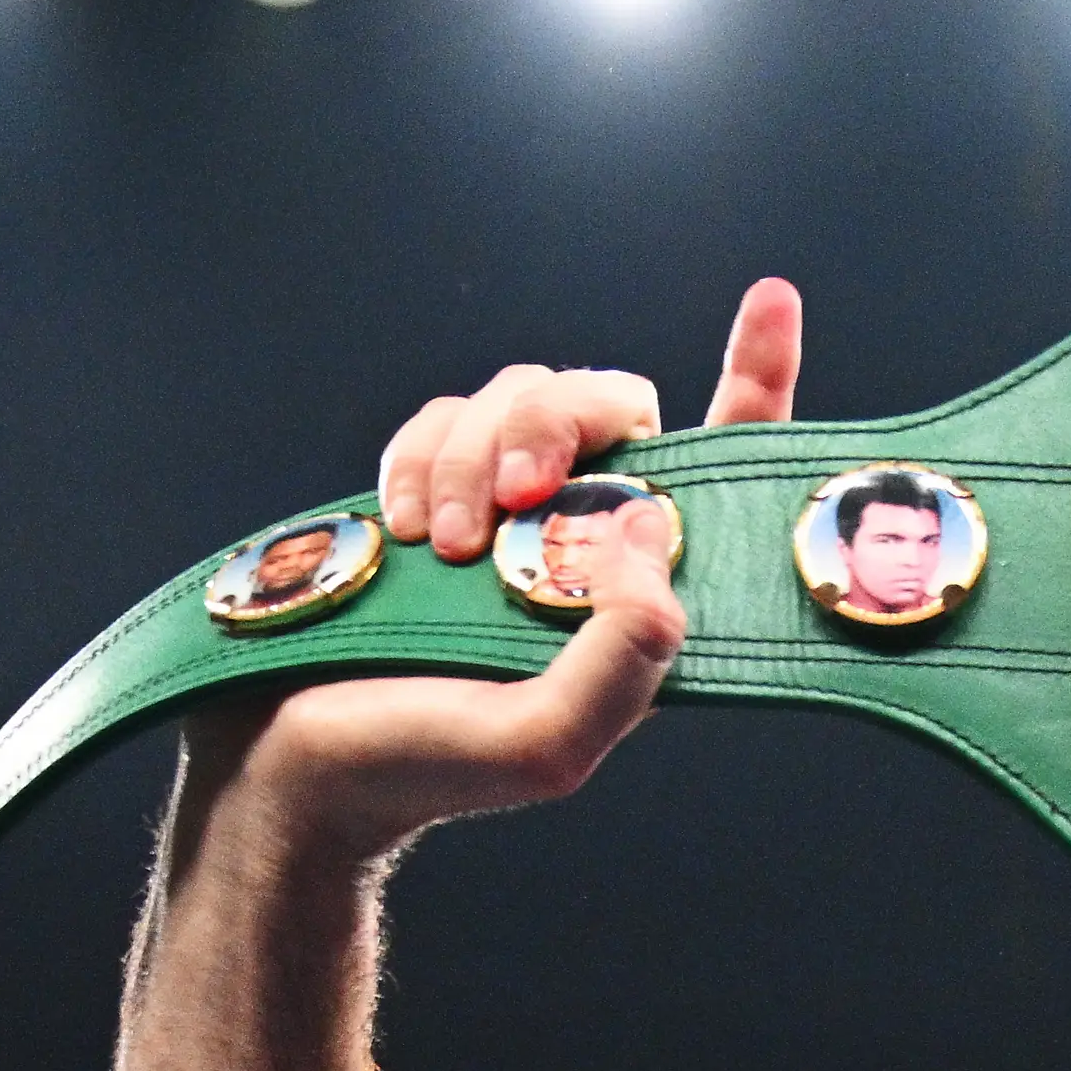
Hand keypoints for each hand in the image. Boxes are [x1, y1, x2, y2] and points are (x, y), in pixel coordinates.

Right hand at [186, 276, 802, 874]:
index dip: (754, 383)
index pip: (722, 476)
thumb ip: (625, 650)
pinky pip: (443, 415)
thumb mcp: (548, 743)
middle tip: (513, 495)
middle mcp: (587, 545)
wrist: (299, 760)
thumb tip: (655, 523)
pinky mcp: (434, 487)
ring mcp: (508, 511)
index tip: (771, 302)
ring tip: (440, 547)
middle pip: (613, 406)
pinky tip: (402, 527)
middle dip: (562, 425)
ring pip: (523, 399)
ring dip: (476, 456)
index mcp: (642, 603)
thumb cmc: (428, 768)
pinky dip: (420, 456)